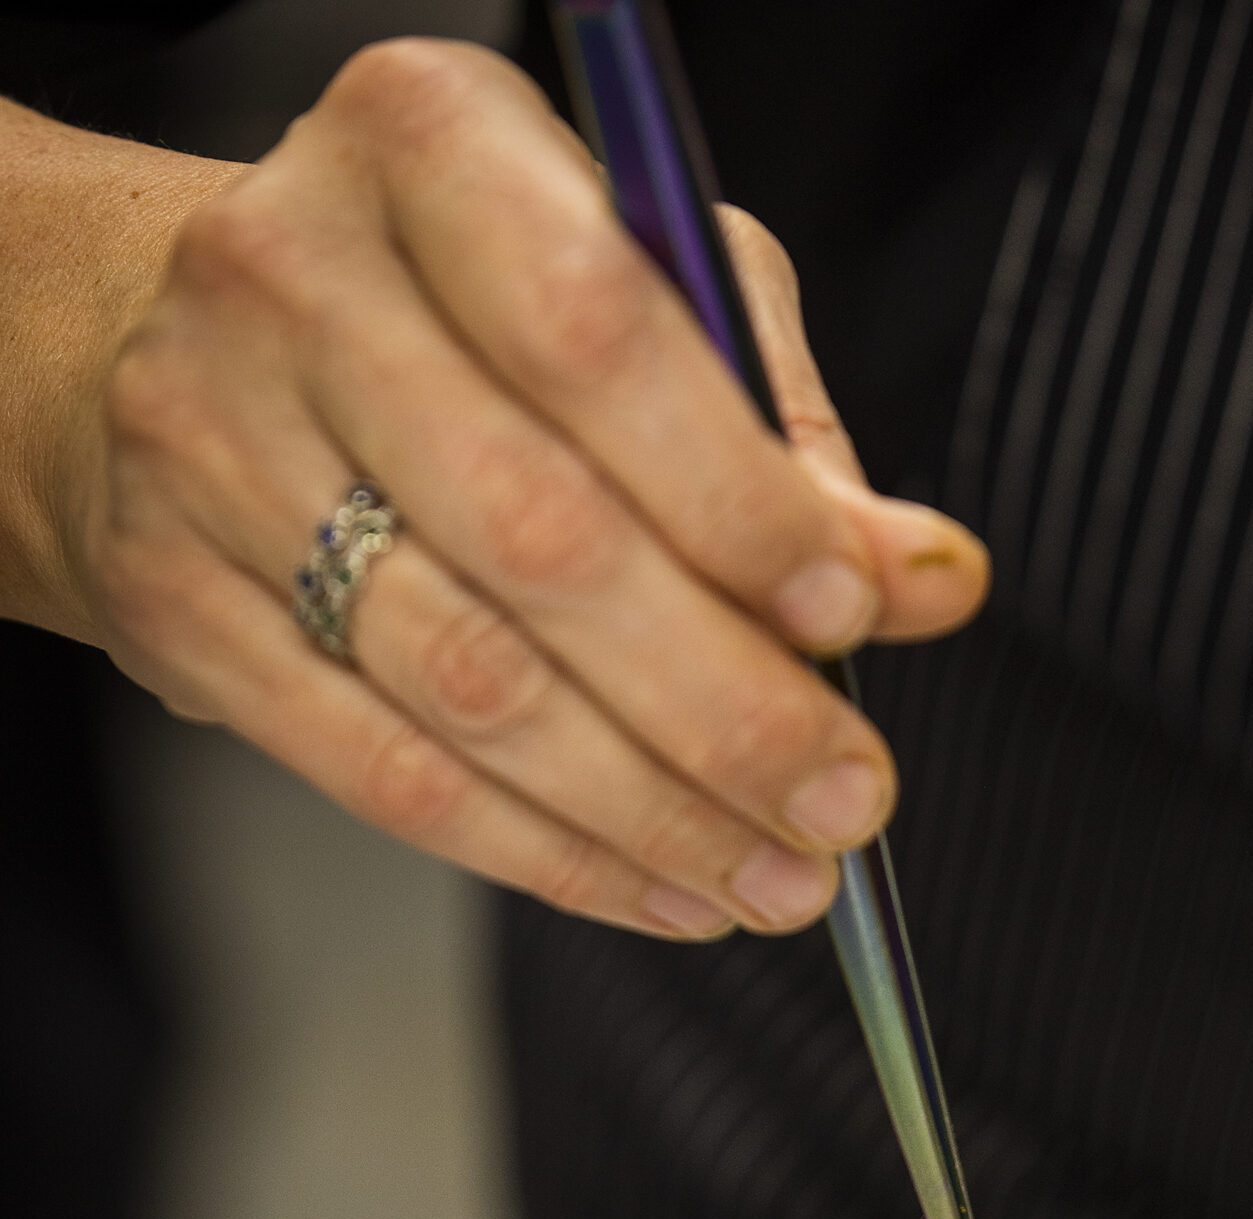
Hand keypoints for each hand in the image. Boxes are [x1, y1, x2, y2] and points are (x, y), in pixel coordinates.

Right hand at [52, 42, 990, 938]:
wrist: (194, 337)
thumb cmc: (465, 305)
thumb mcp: (641, 287)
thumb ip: (780, 428)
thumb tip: (925, 582)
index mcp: (424, 142)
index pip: (596, 338)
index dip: (734, 501)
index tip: (852, 615)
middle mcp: (290, 279)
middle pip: (538, 538)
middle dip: (724, 705)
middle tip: (844, 802)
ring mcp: (207, 445)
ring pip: (467, 683)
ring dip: (651, 809)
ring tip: (775, 875)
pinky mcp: (171, 600)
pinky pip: (383, 771)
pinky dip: (547, 854)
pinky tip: (660, 888)